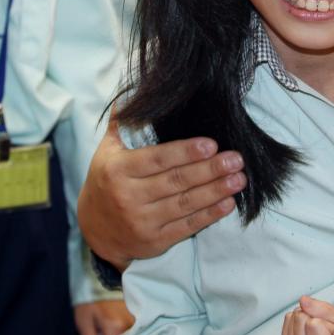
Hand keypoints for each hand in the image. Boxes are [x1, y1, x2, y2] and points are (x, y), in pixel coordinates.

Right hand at [76, 125, 245, 268]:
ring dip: (216, 191)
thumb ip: (122, 124)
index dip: (185, 152)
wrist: (94, 231)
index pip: (157, 159)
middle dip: (210, 170)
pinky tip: (227, 204)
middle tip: (236, 159)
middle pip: (176, 181)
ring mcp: (143, 222)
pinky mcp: (155, 241)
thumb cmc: (106, 182)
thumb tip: (137, 93)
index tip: (211, 144)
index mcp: (118, 170)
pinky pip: (187, 226)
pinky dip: (209, 215)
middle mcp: (129, 197)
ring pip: (185, 204)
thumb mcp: (106, 152)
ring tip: (239, 179)